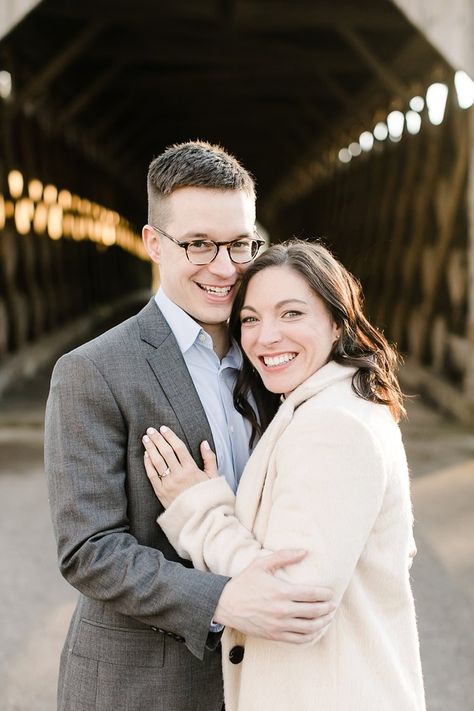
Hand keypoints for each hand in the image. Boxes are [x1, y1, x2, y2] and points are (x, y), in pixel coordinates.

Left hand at [143, 426, 217, 507]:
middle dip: (157, 439)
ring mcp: (168, 484)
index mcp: (192, 470)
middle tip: (150, 430)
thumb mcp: (213, 476)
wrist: (199, 517)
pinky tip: (146, 455)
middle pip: (166, 452)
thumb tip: (204, 442)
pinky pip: (152, 475)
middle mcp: (179, 475)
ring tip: (145, 438)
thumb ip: (209, 458)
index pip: (178, 448)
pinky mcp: (161, 492)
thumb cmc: (207, 496)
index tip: (163, 428)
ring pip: (157, 462)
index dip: (170, 436)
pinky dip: (148, 464)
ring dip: (150, 448)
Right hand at [213, 550, 335, 643]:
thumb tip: (305, 551)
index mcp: (281, 591)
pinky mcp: (275, 635)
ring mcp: (279, 625)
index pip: (312, 594)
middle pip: (314, 611)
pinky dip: (311, 636)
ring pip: (309, 628)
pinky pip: (299, 639)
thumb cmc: (244, 583)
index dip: (325, 594)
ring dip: (323, 623)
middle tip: (333, 604)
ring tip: (328, 617)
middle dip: (328, 608)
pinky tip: (315, 630)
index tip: (331, 592)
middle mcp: (282, 610)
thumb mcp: (261, 564)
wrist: (226, 605)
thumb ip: (284, 556)